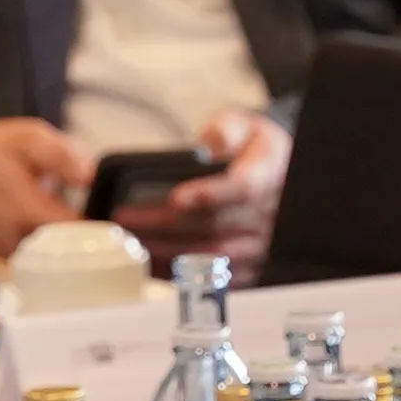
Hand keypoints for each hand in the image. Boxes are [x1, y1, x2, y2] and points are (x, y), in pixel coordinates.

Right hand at [0, 116, 99, 257]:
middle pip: (64, 252)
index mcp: (30, 213)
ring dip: (55, 242)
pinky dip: (34, 244)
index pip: (79, 236)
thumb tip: (90, 177)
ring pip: (44, 257)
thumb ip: (61, 157)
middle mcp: (17, 241)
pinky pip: (25, 256)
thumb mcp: (26, 138)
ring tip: (57, 217)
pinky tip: (33, 223)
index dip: (98, 229)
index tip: (109, 219)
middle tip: (85, 218)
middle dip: (78, 238)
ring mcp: (2, 252)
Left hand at [112, 111, 287, 261]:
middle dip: (165, 224)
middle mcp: (269, 212)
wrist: (275, 176)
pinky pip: (213, 276)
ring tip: (131, 241)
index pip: (242, 187)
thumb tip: (206, 145)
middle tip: (126, 219)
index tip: (175, 199)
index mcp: (267, 173)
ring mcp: (261, 243)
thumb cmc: (250, 149)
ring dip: (167, 251)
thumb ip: (224, 128)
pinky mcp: (250, 265)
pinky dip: (180, 273)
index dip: (208, 195)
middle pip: (215, 225)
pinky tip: (150, 262)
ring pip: (212, 255)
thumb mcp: (243, 124)